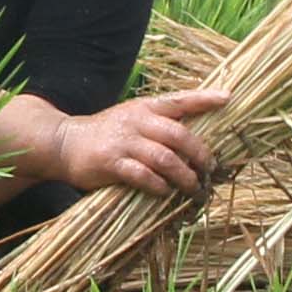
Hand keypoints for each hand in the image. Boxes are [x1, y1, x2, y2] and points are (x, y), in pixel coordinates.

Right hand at [47, 89, 223, 200]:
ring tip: (195, 187)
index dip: (204, 99)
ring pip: (165, 158)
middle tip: (211, 169)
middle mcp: (136, 121)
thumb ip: (159, 123)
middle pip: (178, 135)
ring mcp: (124, 142)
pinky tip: (165, 192)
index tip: (227, 99)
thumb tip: (195, 137)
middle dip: (200, 154)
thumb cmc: (107, 133)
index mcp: (144, 107)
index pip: (179, 100)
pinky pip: (142, 176)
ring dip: (184, 176)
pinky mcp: (111, 163)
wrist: (64, 143)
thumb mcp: (132, 117)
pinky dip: (159, 186)